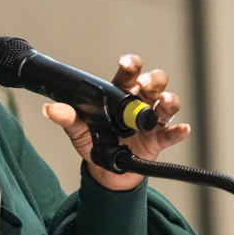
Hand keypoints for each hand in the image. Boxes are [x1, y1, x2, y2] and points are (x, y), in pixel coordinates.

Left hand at [42, 54, 189, 191]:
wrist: (105, 171)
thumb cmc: (95, 142)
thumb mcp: (79, 130)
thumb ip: (68, 118)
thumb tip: (51, 109)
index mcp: (120, 95)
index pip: (128, 75)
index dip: (131, 65)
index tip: (126, 63)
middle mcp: (139, 103)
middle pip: (153, 83)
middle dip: (153, 79)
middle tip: (144, 84)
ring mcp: (151, 121)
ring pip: (167, 104)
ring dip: (169, 100)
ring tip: (164, 102)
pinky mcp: (159, 140)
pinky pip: (172, 133)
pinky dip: (178, 131)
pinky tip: (181, 129)